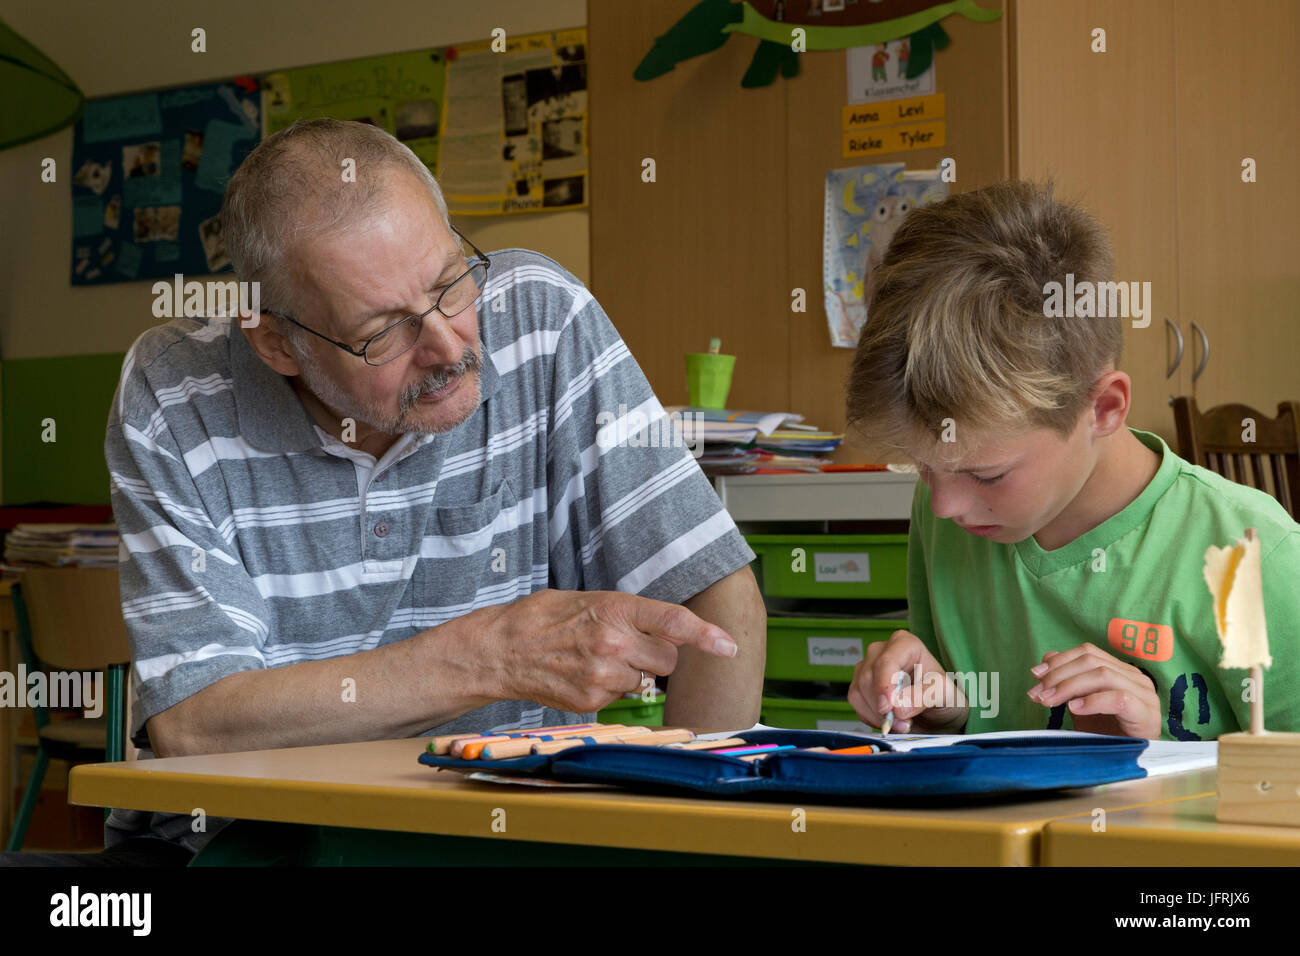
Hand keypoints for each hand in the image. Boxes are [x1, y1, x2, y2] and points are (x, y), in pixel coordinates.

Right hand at [479, 589, 738, 714]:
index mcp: (616, 609)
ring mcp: (603, 676)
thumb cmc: (545, 618)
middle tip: (629, 646)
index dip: (706, 635)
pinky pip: (619, 698)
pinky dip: (608, 689)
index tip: (728, 646)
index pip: (674, 622)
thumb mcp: (591, 601)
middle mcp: (614, 643)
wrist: (501, 649)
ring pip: (644, 682)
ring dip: (630, 674)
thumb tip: (671, 633)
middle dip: (657, 656)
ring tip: (594, 659)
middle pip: (667, 661)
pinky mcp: (592, 701)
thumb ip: (632, 615)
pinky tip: (582, 674)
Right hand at [847, 629, 967, 733]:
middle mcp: (881, 651)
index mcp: (904, 643)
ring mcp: (867, 667)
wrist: (936, 712)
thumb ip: (923, 696)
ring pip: (859, 691)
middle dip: (884, 707)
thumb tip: (898, 707)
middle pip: (869, 677)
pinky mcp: (859, 685)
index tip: (889, 708)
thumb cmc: (942, 695)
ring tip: (902, 723)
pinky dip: (871, 717)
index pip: (886, 662)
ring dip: (878, 715)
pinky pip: (855, 703)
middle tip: (905, 725)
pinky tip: (889, 720)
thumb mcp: (943, 694)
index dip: (885, 686)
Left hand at [1028, 644, 1160, 738]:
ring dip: (1069, 687)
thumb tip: (1046, 658)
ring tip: (1049, 702)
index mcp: (1120, 670)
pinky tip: (1075, 709)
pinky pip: (1119, 699)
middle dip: (1058, 676)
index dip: (1059, 661)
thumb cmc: (1107, 733)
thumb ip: (1067, 680)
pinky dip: (1093, 701)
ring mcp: (1144, 694)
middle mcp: (1135, 677)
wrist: (1131, 761)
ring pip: (1103, 675)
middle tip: (1037, 694)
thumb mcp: (1080, 703)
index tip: (1035, 675)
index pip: (1087, 652)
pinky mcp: (1146, 714)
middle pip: (1091, 661)